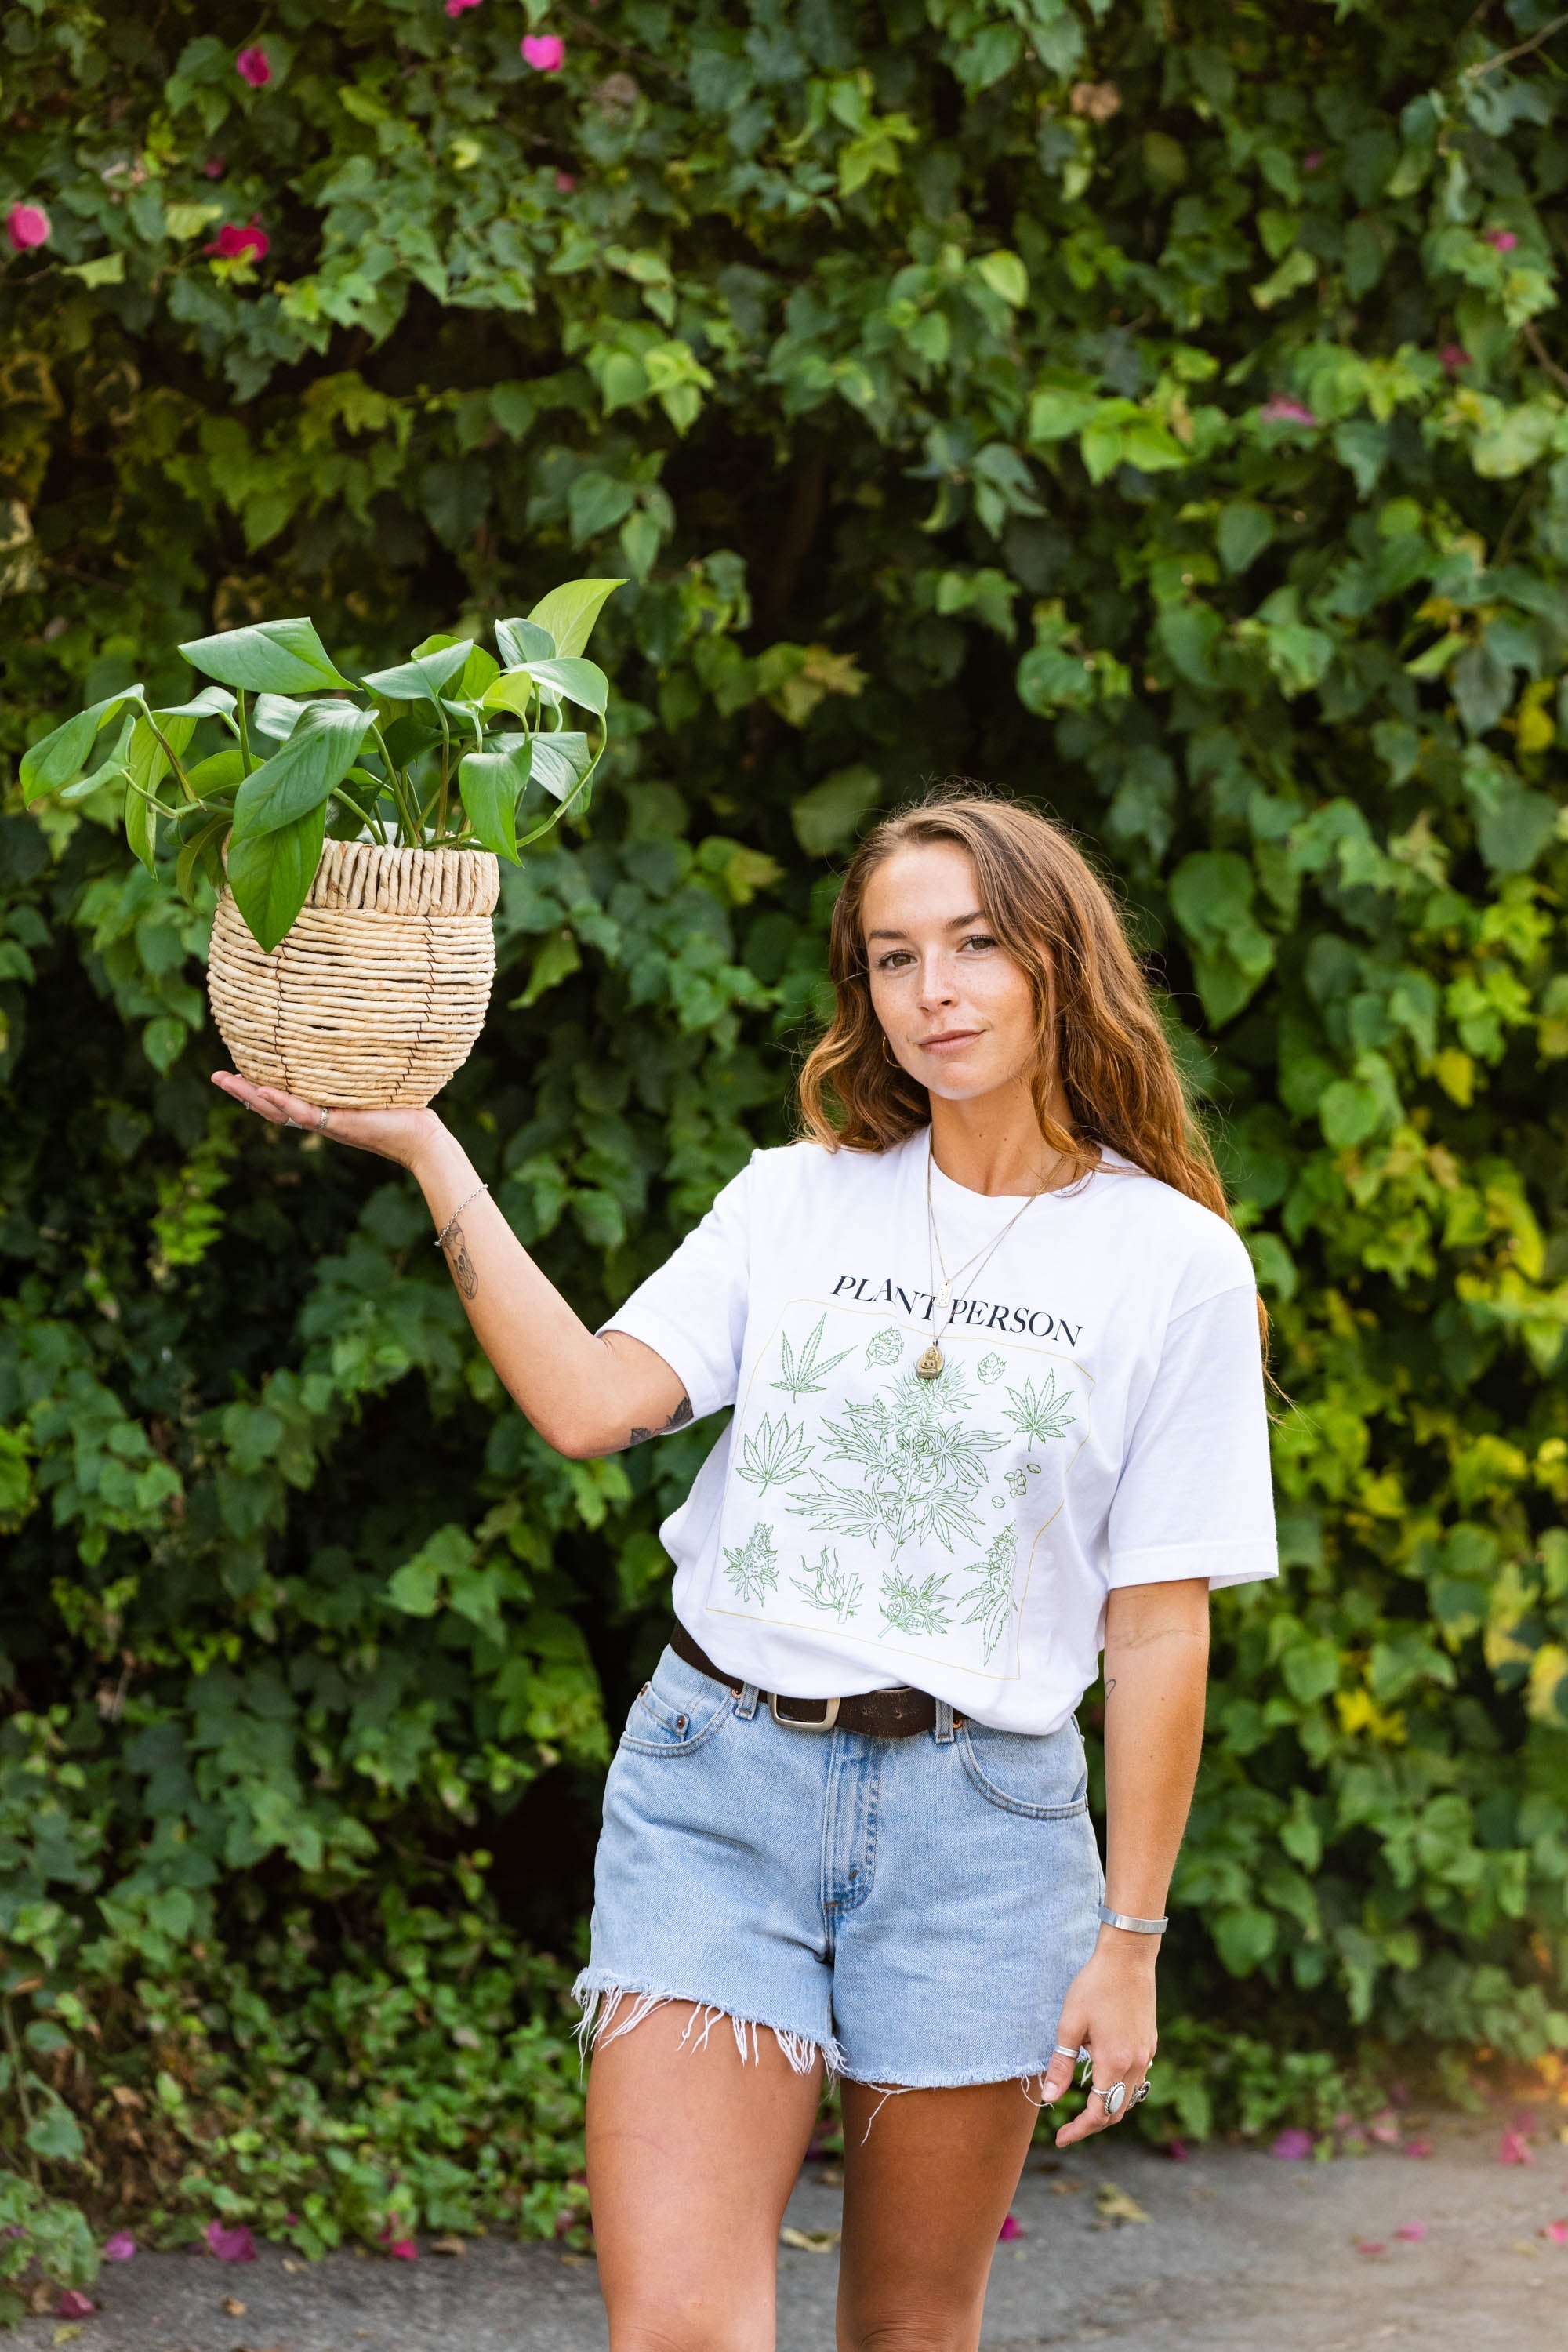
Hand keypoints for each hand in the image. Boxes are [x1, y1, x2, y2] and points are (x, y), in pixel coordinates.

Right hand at [211, 1071, 447, 1173]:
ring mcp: (325, 1124)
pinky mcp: (337, 1125)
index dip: (257, 1086)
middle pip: (269, 1107)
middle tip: (214, 1075)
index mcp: (322, 1111)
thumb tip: (360, 1036)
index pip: (281, 1098)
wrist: (421, 1138)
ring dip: (250, 1096)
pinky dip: (284, 1102)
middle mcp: (318, 1119)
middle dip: (241, 1091)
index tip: (235, 1070)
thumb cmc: (404, 1110)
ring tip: (225, 1080)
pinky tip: (264, 1089)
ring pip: (278, 1111)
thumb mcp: (373, 1085)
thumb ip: (359, 1070)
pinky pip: (304, 1114)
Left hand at [1038, 1936, 1156, 2146]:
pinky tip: (1102, 2076)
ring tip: (1083, 2105)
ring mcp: (1146, 2054)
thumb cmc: (1094, 1987)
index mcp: (1114, 2063)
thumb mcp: (1070, 2025)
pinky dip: (1119, 2088)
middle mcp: (1136, 2064)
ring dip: (1107, 2107)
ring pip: (1129, 2097)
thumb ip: (1061, 2065)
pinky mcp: (1150, 2043)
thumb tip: (1049, 2099)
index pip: (1098, 2114)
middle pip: (1116, 2112)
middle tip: (1068, 2127)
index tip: (1060, 2138)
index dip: (1079, 2130)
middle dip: (1093, 2124)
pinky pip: (1136, 2078)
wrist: (1128, 1958)